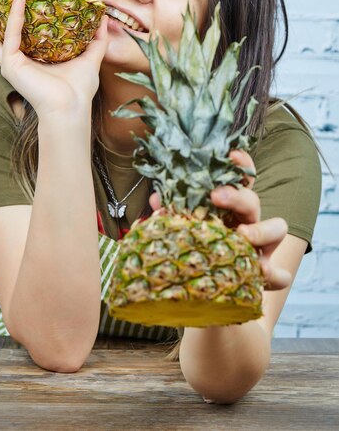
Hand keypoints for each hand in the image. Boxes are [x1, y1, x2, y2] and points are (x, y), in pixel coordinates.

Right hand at [0, 0, 108, 117]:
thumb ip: (96, 38)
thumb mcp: (90, 57)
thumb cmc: (79, 89)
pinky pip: (9, 36)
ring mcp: (9, 64)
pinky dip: (12, 17)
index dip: (6, 14)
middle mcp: (14, 61)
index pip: (9, 34)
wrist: (73, 108)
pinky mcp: (11, 66)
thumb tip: (103, 17)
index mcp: (27, 59)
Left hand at [149, 149, 291, 290]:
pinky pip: (280, 273)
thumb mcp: (185, 227)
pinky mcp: (265, 271)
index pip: (240, 178)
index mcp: (230, 207)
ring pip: (276, 228)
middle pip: (252, 200)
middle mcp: (248, 221)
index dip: (241, 163)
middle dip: (236, 196)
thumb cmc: (198, 248)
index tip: (231, 154)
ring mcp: (260, 245)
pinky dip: (276, 273)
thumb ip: (174, 213)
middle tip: (216, 196)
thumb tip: (158, 200)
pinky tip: (263, 272)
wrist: (209, 284)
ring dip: (260, 230)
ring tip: (242, 235)